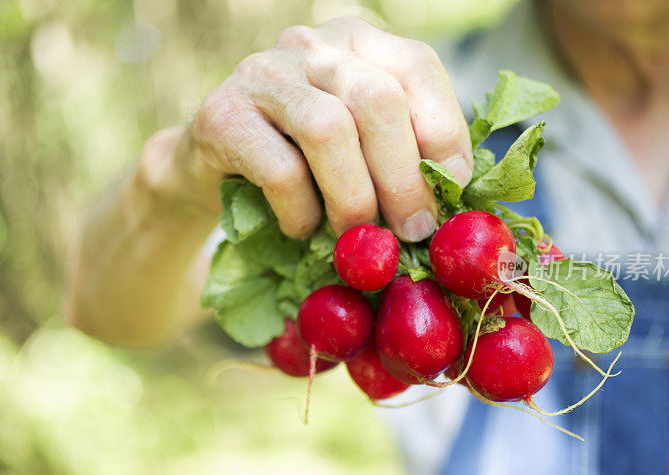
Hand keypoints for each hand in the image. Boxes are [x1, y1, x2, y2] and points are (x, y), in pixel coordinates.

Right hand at [189, 17, 472, 240]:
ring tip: (358, 238)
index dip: (443, 132)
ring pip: (328, 129)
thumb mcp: (361, 147)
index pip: (416, 67)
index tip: (452, 190)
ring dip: (354, 198)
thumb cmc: (304, 163)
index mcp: (358, 42)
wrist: (213, 167)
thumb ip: (405, 155)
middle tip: (412, 231)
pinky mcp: (221, 114)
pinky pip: (279, 169)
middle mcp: (311, 45)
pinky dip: (301, 212)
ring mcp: (262, 73)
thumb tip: (456, 198)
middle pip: (376, 100)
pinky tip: (302, 229)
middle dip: (403, 177)